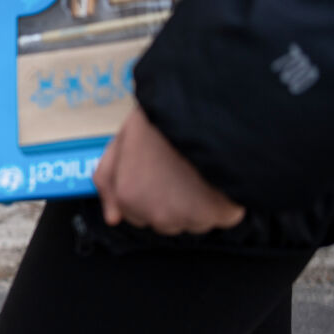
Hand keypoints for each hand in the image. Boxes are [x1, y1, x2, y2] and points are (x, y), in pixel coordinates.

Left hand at [93, 107, 245, 234]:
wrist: (206, 112)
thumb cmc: (165, 118)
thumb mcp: (123, 138)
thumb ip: (108, 177)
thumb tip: (111, 218)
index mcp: (127, 195)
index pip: (134, 215)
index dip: (147, 194)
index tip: (159, 176)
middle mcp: (156, 214)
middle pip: (164, 221)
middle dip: (172, 202)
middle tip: (181, 169)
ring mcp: (188, 217)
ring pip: (193, 221)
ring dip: (199, 203)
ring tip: (201, 170)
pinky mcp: (218, 215)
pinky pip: (224, 216)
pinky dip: (226, 201)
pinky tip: (221, 176)